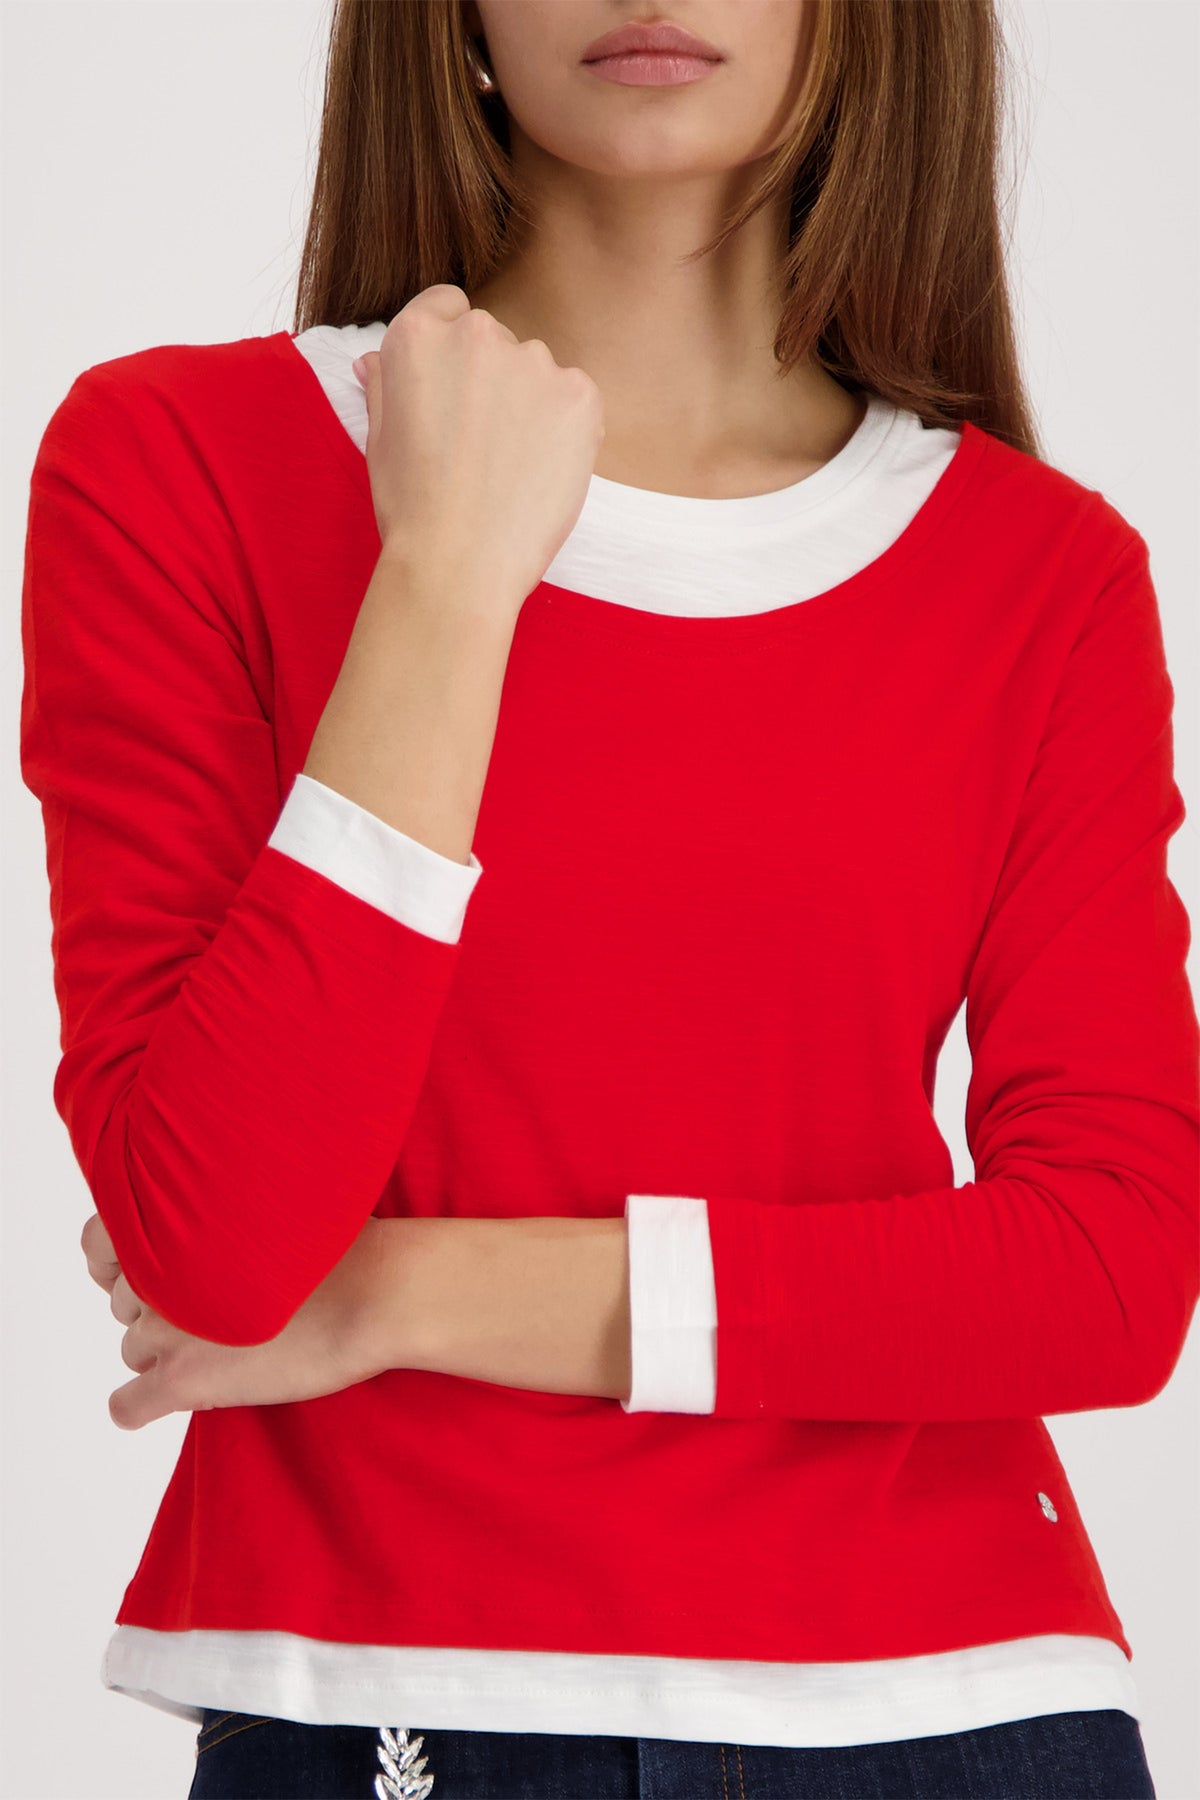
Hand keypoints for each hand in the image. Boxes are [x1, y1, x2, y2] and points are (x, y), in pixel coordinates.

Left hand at [80, 1211, 393, 1429]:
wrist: (375, 1291)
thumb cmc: (341, 1243)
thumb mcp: (271, 1201)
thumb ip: (222, 1211)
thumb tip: (207, 1218)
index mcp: (173, 1223)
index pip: (97, 1243)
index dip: (122, 1261)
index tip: (154, 1271)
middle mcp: (156, 1274)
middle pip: (125, 1303)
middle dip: (159, 1308)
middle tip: (212, 1312)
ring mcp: (167, 1330)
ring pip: (133, 1349)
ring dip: (163, 1352)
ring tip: (217, 1351)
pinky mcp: (185, 1381)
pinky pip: (127, 1406)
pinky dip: (136, 1406)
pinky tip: (157, 1402)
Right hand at [353, 283, 604, 607]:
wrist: (460, 565)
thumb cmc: (412, 509)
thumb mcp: (380, 438)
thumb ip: (386, 386)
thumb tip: (375, 360)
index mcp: (418, 334)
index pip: (448, 308)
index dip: (452, 351)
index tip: (455, 391)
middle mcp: (477, 334)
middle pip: (495, 341)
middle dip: (491, 381)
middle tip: (480, 447)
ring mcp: (533, 362)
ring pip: (537, 372)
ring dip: (530, 405)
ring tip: (509, 468)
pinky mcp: (579, 396)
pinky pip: (576, 400)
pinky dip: (567, 429)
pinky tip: (540, 472)